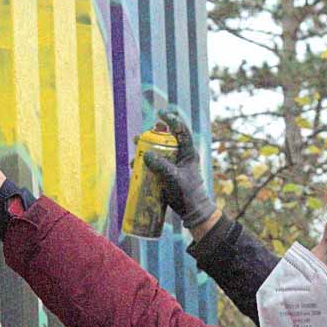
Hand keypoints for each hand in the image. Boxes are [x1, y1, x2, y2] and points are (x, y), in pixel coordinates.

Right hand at [142, 110, 216, 228]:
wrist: (192, 213)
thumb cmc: (187, 194)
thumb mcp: (173, 178)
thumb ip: (161, 165)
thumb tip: (145, 153)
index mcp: (188, 153)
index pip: (182, 131)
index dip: (172, 120)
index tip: (161, 114)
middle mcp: (181, 157)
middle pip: (167, 140)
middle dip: (153, 135)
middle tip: (142, 133)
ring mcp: (174, 167)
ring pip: (159, 152)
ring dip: (146, 148)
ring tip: (135, 145)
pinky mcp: (167, 176)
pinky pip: (154, 166)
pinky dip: (144, 164)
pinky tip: (134, 166)